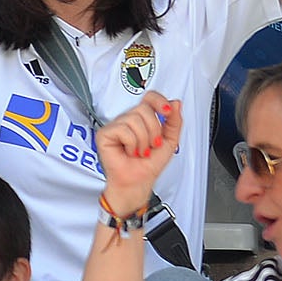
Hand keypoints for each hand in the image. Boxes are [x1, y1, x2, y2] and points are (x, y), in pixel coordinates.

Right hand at [94, 92, 182, 218]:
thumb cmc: (149, 165)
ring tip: (140, 151)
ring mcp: (116, 125)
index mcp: (143, 118)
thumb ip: (175, 122)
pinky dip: (132, 144)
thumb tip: (176, 103)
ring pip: (134, 119)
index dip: (159, 100)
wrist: (138, 183)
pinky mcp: (105, 134)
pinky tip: (129, 152)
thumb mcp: (170, 142)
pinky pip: (123, 130)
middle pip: (144, 109)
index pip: (149, 97)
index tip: (167, 112)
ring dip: (143, 141)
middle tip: (151, 145)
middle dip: (154, 130)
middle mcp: (128, 119)